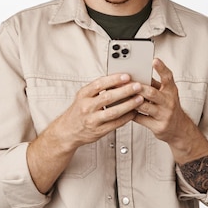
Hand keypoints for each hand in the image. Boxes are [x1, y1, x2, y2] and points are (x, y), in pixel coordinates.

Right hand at [27, 73, 143, 193]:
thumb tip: (119, 80)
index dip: (114, 79)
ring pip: (113, 112)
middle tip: (138, 86)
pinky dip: (126, 117)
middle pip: (108, 97)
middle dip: (125, 91)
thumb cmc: (79, 110)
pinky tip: (134, 112)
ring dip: (128, 105)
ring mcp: (92, 120)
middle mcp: (86, 107)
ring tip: (139, 99)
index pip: (99, 84)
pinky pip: (115, 124)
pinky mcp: (98, 131)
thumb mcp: (84, 96)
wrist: (67, 131)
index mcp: (83, 95)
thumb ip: (98, 89)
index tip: (126, 76)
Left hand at [133, 58, 207, 163]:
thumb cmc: (168, 107)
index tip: (154, 60)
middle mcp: (169, 102)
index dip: (161, 68)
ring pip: (145, 106)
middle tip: (126, 82)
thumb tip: (136, 74)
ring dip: (131, 101)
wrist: (179, 128)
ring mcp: (164, 115)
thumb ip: (153, 85)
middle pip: (152, 93)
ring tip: (121, 96)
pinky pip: (141, 119)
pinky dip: (131, 114)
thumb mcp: (166, 93)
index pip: (168, 77)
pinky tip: (124, 110)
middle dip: (138, 88)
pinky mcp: (158, 126)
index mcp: (171, 90)